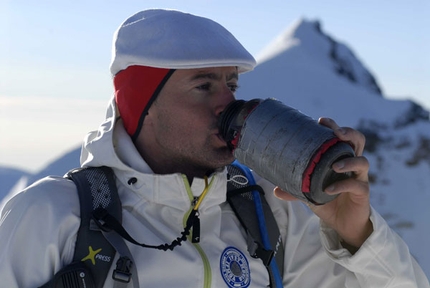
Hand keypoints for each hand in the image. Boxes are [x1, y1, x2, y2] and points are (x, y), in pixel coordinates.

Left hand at [274, 117, 372, 249]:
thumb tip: (275, 190)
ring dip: (349, 161)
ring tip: (334, 166)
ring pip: (362, 162)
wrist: (342, 223)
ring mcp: (359, 177)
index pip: (341, 137)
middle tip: (337, 133)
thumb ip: (294, 190)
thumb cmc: (327, 201)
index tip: (321, 121)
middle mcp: (352, 164)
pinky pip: (357, 185)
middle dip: (349, 133)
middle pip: (358, 141)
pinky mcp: (362, 192)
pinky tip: (329, 190)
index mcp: (339, 158)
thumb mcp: (308, 193)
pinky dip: (342, 186)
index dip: (333, 126)